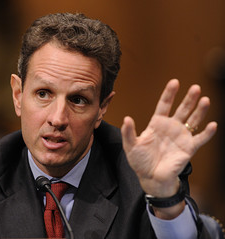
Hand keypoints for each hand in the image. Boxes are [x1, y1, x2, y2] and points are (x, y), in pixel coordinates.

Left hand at [121, 79, 216, 200]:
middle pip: (182, 109)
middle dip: (189, 98)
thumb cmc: (139, 161)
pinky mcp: (189, 148)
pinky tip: (212, 125)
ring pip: (194, 120)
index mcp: (157, 123)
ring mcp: (181, 136)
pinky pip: (200, 138)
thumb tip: (126, 119)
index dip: (169, 94)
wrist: (150, 178)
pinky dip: (207, 132)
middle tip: (195, 87)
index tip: (175, 82)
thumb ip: (128, 133)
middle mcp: (171, 127)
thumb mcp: (130, 146)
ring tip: (205, 99)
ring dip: (200, 110)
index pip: (164, 104)